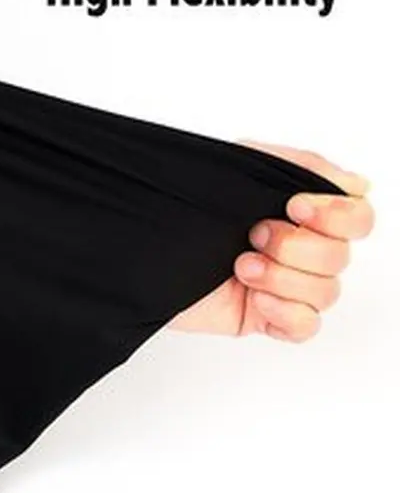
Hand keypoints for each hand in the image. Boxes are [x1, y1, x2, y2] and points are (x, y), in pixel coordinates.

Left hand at [170, 140, 374, 341]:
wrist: (134, 247)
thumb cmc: (179, 206)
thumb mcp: (238, 168)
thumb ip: (300, 166)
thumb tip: (356, 185)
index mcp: (299, 211)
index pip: (357, 216)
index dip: (336, 215)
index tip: (294, 206)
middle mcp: (298, 247)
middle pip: (341, 256)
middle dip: (295, 246)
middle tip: (252, 235)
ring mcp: (283, 283)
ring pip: (326, 292)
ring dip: (282, 278)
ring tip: (240, 266)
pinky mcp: (264, 316)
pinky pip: (306, 326)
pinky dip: (288, 314)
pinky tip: (259, 300)